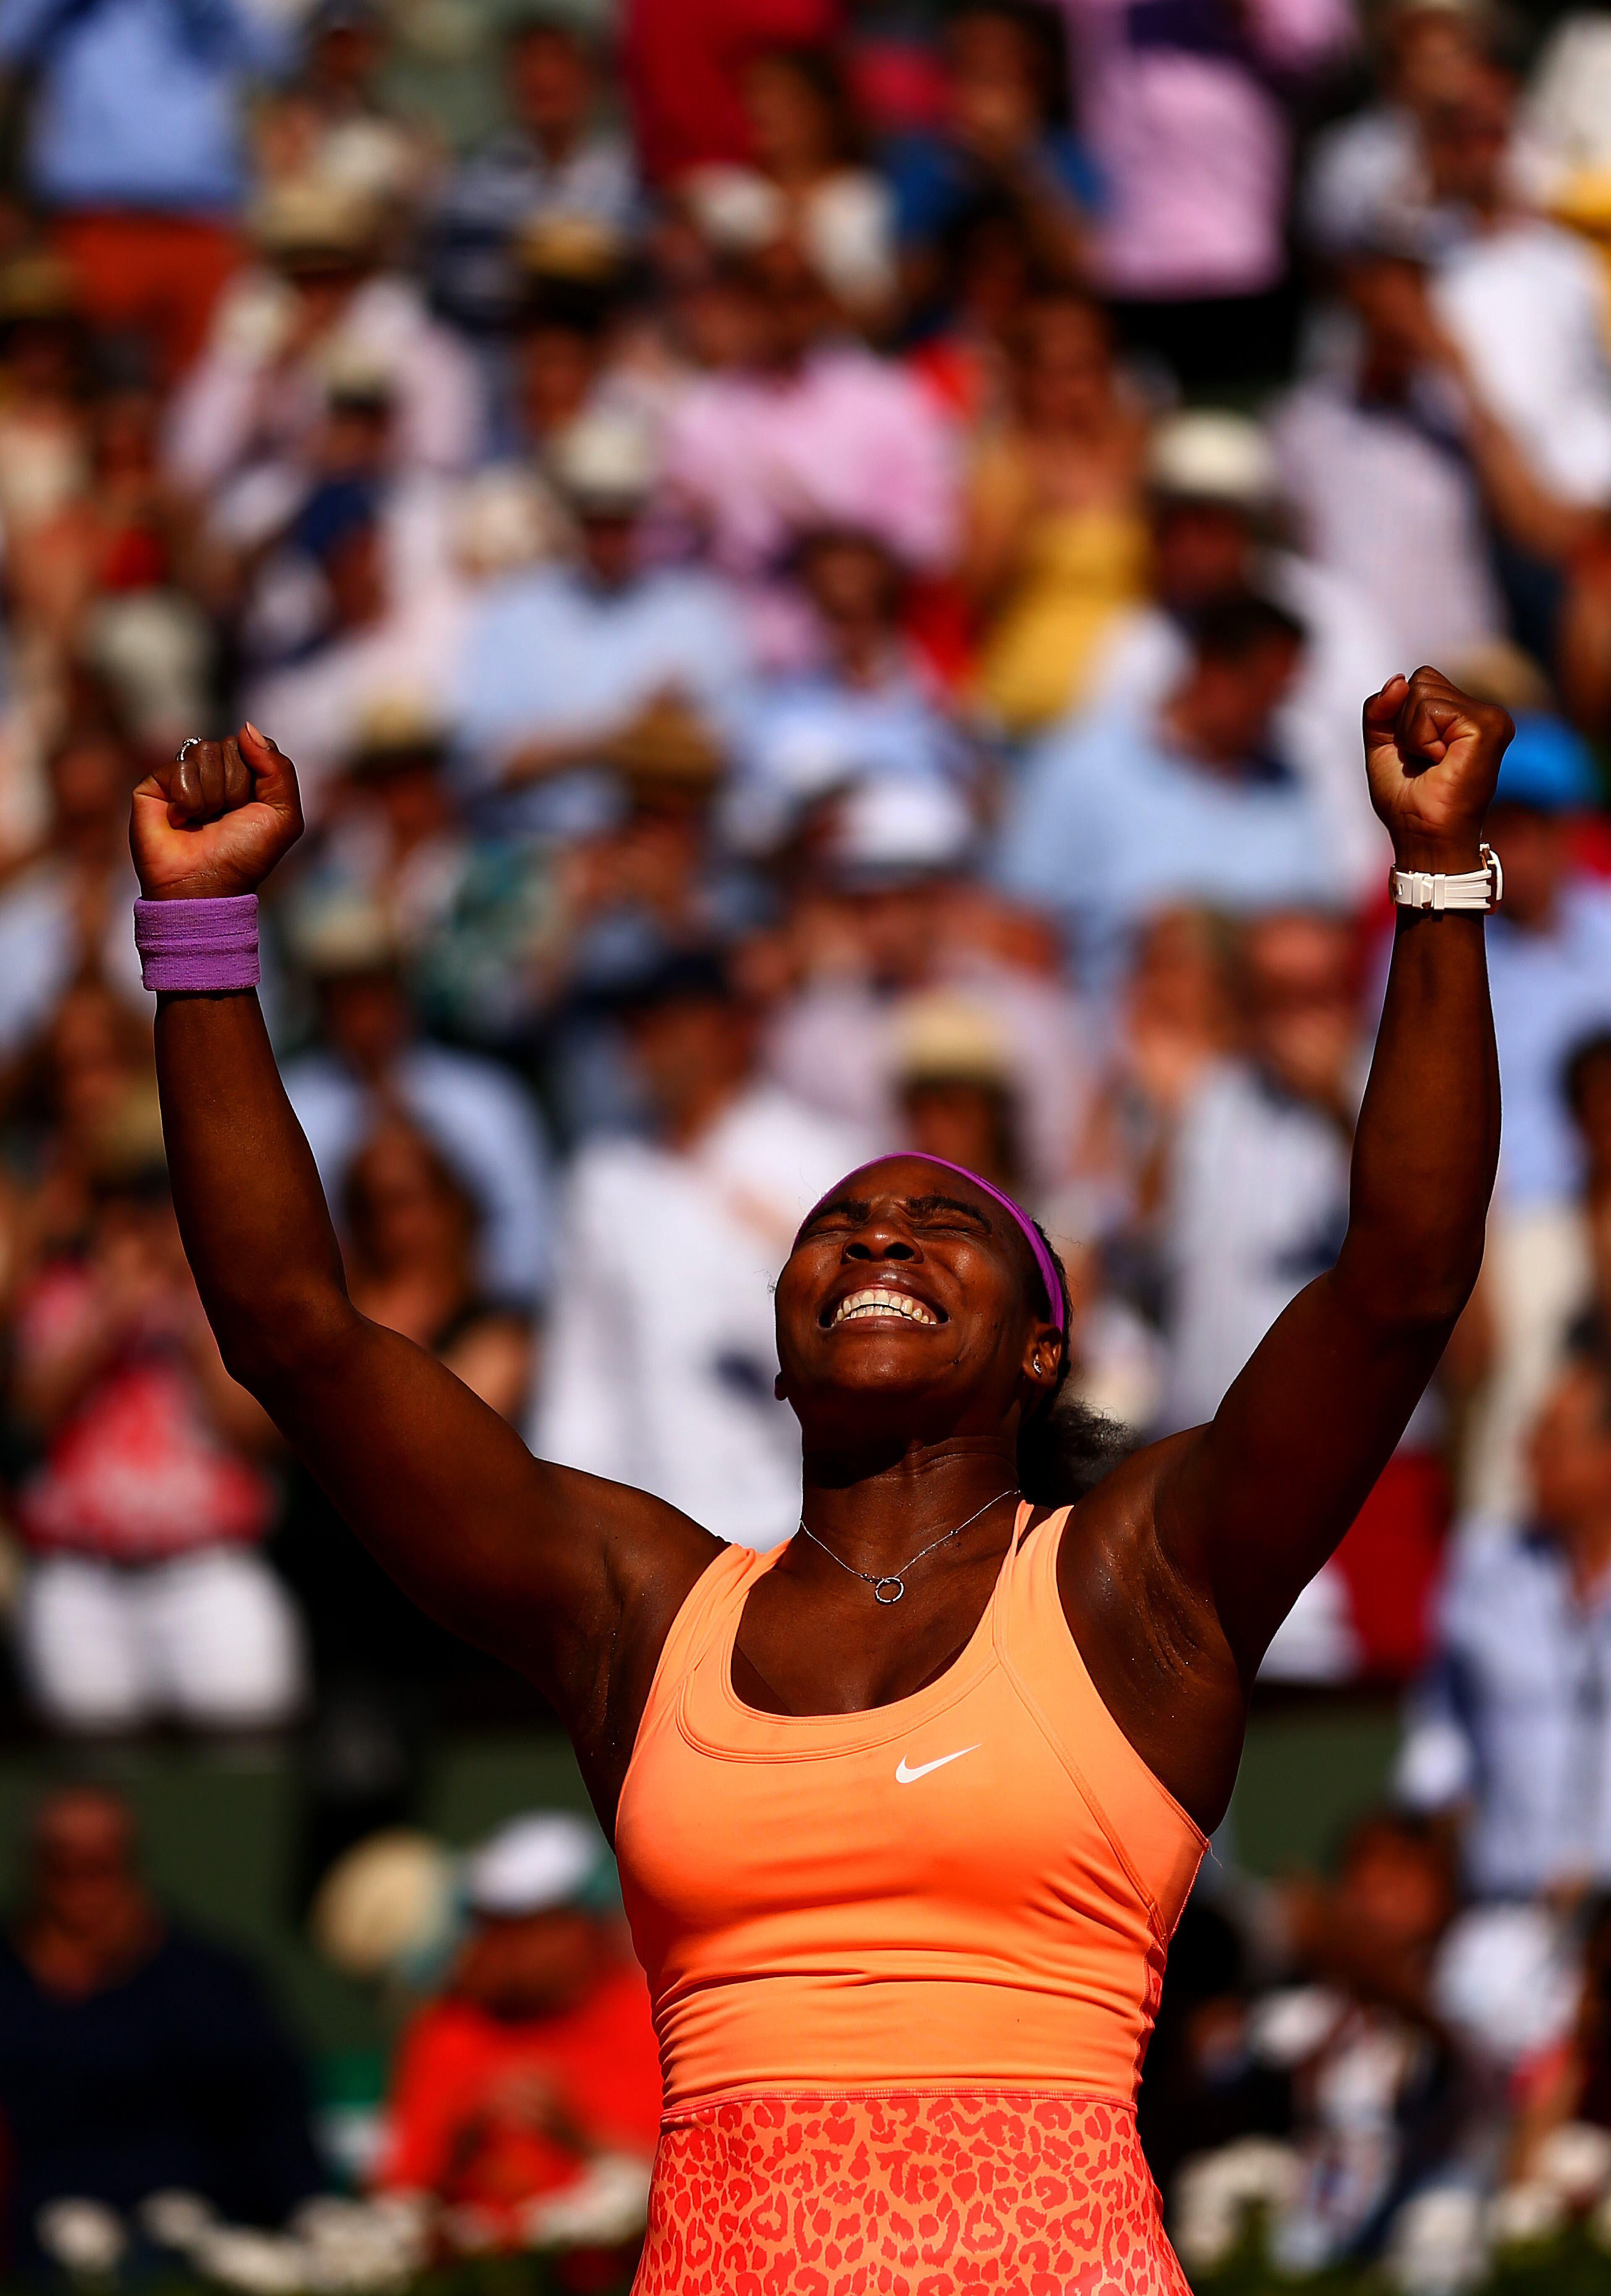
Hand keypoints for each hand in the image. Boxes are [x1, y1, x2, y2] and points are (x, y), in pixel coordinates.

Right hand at [130, 725, 302, 901]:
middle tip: (225, 818)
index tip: (250, 809)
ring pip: (204, 752)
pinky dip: (188, 801)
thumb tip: (246, 728)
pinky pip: (179, 768)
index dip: (257, 776)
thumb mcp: (283, 815)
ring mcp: (182, 776)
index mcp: (244, 777)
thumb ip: (278, 768)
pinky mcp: (155, 784)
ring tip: (203, 821)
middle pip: (229, 746)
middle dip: (235, 787)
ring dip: (212, 795)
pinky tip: (181, 821)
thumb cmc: (244, 855)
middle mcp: (212, 773)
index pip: (252, 745)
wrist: (206, 885)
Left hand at [1362, 667, 1511, 872]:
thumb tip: (1399, 680)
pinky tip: (1441, 762)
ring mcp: (1490, 716)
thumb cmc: (1406, 800)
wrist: (1423, 836)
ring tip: (1433, 763)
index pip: (1419, 680)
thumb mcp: (1382, 745)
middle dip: (1405, 723)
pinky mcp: (1488, 725)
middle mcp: (1483, 711)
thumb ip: (1381, 708)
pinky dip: (1421, 739)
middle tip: (1423, 761)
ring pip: (1422, 690)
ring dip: (1412, 733)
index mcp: (1463, 714)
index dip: (1400, 717)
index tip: (1415, 754)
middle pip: (1421, 679)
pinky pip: (1430, 709)